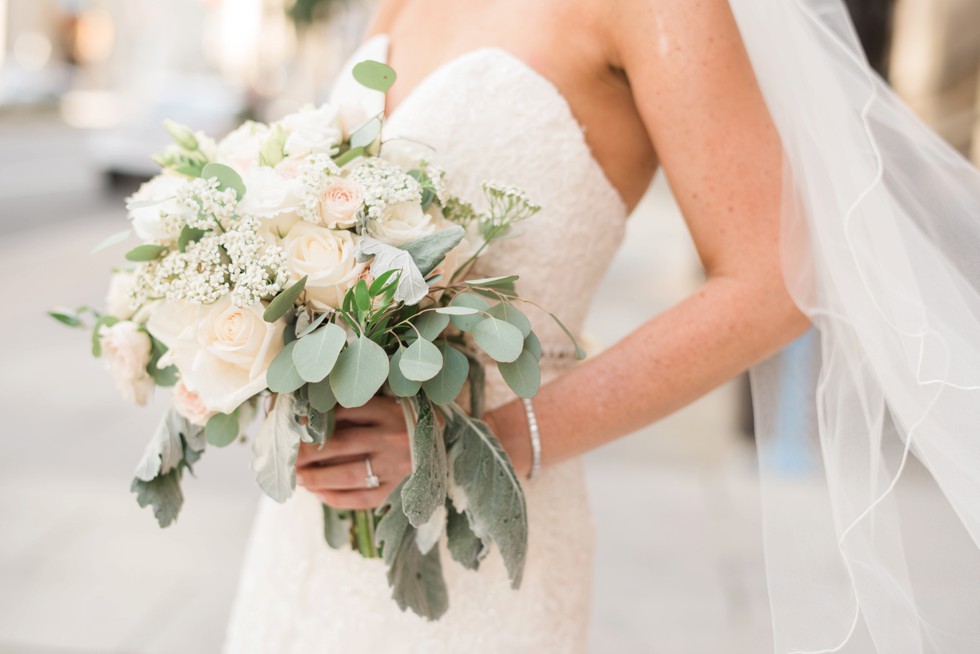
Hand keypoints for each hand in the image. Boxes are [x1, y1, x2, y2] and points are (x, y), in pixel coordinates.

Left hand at [296, 396, 411, 509]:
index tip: (294, 428)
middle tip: (287, 458)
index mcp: (388, 411)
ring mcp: (396, 465)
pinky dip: (336, 498)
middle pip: (341, 444)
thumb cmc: (402, 419)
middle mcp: (393, 437)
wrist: (442, 440)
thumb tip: (308, 420)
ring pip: (348, 474)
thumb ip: (352, 409)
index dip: (315, 423)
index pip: (344, 413)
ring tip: (297, 478)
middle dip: (307, 453)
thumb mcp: (384, 404)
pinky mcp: (398, 488)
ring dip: (316, 478)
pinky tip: (319, 494)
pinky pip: (362, 498)